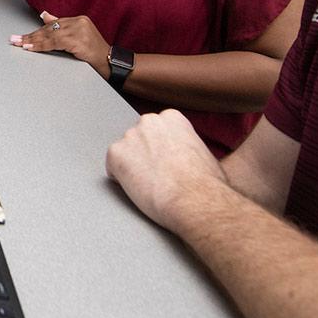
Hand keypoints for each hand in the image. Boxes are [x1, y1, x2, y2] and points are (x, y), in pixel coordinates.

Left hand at [10, 10, 108, 70]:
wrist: (111, 63)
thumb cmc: (94, 53)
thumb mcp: (77, 38)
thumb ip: (61, 27)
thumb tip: (44, 15)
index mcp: (79, 20)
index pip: (53, 24)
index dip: (37, 31)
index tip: (22, 36)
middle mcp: (79, 22)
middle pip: (50, 29)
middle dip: (31, 35)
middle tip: (15, 39)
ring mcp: (80, 30)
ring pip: (50, 35)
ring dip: (33, 41)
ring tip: (20, 44)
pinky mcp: (78, 41)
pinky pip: (55, 43)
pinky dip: (41, 46)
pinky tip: (32, 48)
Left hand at [105, 109, 228, 231]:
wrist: (194, 198)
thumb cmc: (205, 183)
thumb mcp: (203, 153)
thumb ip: (185, 146)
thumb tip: (184, 157)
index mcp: (172, 118)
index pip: (155, 131)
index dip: (159, 151)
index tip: (164, 163)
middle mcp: (149, 121)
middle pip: (138, 139)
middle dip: (144, 156)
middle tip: (156, 176)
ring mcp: (130, 136)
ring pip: (125, 153)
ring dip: (132, 168)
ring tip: (149, 186)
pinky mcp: (116, 154)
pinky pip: (112, 167)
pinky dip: (120, 179)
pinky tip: (136, 189)